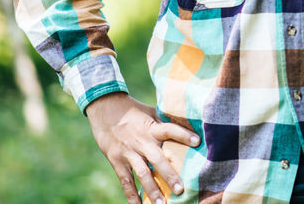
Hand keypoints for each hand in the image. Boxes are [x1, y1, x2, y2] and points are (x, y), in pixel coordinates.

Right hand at [85, 92, 200, 203]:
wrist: (105, 108)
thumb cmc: (134, 111)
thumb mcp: (150, 112)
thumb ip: (164, 122)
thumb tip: (186, 124)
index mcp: (152, 128)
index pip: (170, 129)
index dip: (183, 135)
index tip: (197, 141)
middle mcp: (141, 141)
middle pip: (157, 159)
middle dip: (169, 175)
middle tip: (179, 189)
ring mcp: (128, 152)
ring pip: (141, 173)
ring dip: (151, 190)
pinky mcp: (116, 161)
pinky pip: (125, 180)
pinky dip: (131, 195)